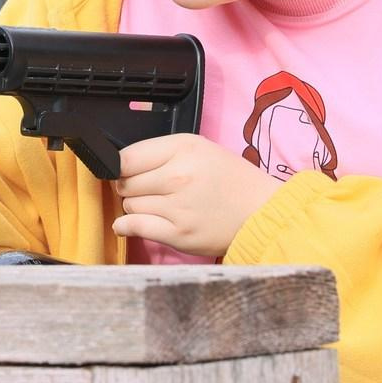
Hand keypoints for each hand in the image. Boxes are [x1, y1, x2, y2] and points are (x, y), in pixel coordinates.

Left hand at [110, 133, 282, 259]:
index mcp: (183, 148)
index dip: (122, 166)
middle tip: (152, 190)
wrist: (262, 211)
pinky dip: (126, 227)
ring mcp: (177, 207)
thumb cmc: (231, 179)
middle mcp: (177, 175)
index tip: (129, 172)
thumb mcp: (199, 148)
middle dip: (132, 187)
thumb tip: (120, 166)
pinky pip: (134, 227)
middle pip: (125, 183)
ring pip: (129, 206)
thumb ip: (160, 152)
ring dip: (137, 207)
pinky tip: (129, 225)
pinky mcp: (178, 234)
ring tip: (160, 206)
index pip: (126, 158)